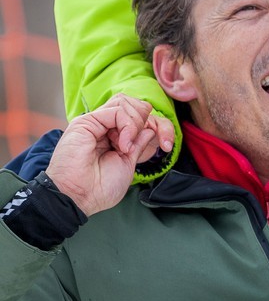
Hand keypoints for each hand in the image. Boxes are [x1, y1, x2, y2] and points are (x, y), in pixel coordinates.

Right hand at [46, 97, 174, 216]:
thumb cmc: (100, 188)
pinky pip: (117, 110)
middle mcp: (102, 126)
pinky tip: (123, 145)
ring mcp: (94, 122)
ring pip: (125, 103)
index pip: (135, 114)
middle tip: (136, 144)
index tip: (156, 145)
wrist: (78, 197)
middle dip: (144, 118)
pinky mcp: (86, 121)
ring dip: (135, 123)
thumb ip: (138, 143)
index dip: (148, 123)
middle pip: (130, 103)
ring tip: (126, 147)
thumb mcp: (127, 162)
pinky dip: (128, 125)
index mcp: (111, 136)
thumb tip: (150, 127)